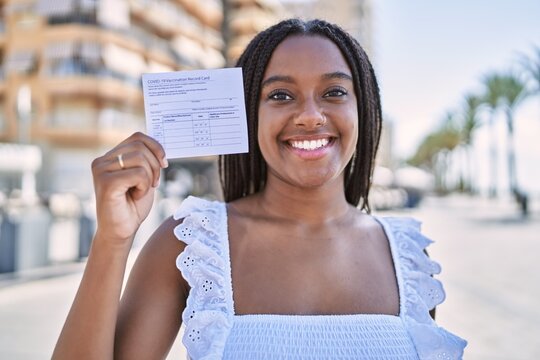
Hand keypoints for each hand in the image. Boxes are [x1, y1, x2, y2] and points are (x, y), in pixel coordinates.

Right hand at [91, 132, 167, 248]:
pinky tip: (136, 196)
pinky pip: (138, 174)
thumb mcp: (144, 177)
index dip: (156, 147)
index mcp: (110, 157)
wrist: (121, 231)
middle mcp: (102, 161)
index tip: (164, 163)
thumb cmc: (132, 206)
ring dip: (149, 177)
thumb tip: (160, 146)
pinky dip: (144, 186)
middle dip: (155, 164)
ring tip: (141, 191)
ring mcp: (101, 170)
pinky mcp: (106, 182)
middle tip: (154, 183)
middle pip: (140, 146)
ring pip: (140, 158)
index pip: (137, 137)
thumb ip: (146, 160)